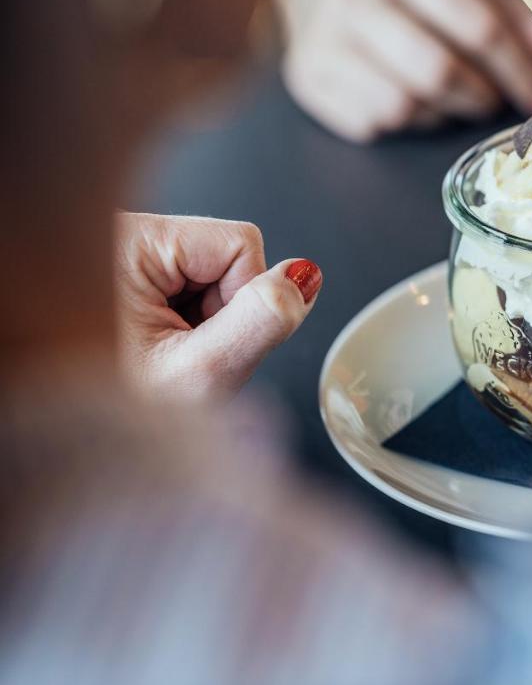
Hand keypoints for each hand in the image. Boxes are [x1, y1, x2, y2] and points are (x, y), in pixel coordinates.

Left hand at [114, 213, 321, 405]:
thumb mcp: (199, 374)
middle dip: (222, 314)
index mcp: (129, 240)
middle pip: (227, 256)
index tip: (203, 344)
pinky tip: (156, 349)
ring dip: (205, 322)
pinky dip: (185, 324)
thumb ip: (260, 322)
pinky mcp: (126, 273)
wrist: (75, 449)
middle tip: (181, 357)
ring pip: (213, 274)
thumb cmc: (113, 418)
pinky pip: (188, 286)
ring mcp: (122, 254)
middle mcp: (121, 235)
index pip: (241, 243)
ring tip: (166, 357)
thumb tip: (304, 276)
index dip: (244, 301)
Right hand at [277, 0, 531, 141]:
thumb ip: (512, 9)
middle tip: (494, 97)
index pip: (476, 24)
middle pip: (438, 72)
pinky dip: (406, 120)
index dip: (517, 66)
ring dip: (443, 111)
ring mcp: (322, 41)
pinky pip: (375, 123)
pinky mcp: (308, 79)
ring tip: (451, 93)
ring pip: (405, 106)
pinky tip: (411, 96)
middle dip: (481, 95)